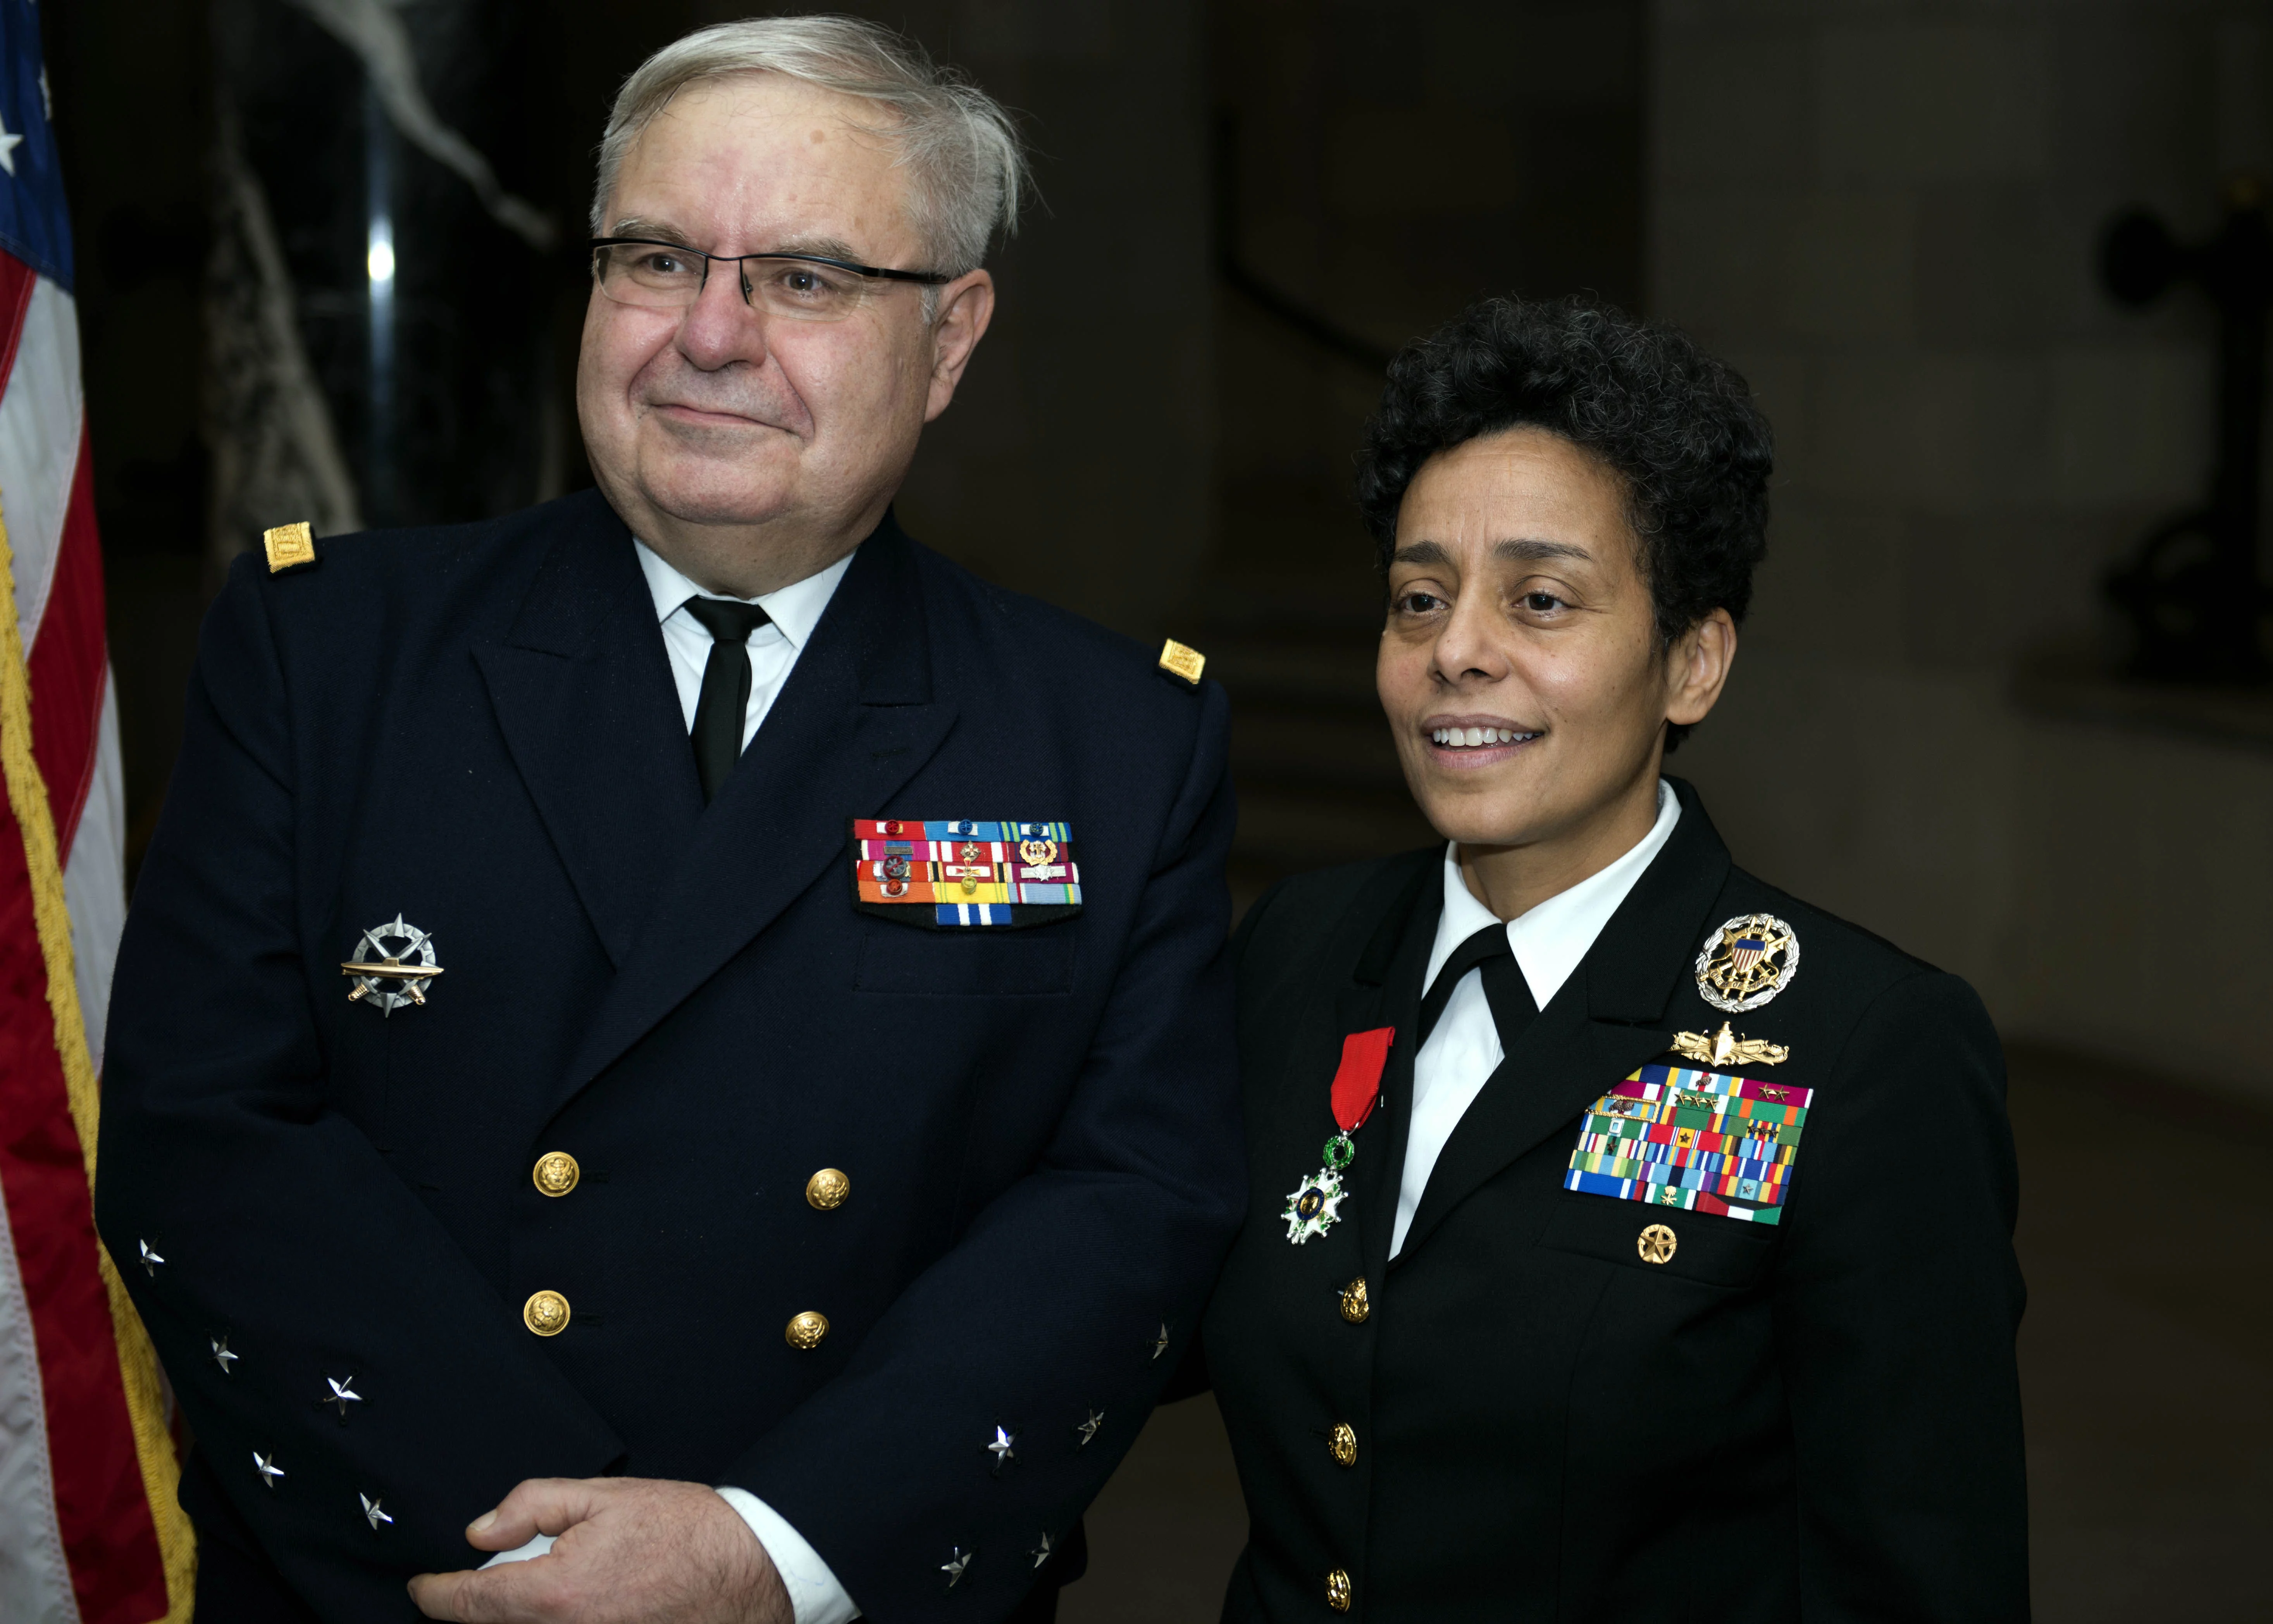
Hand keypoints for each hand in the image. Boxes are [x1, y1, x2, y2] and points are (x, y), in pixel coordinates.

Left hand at [409, 1477, 792, 1623]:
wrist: (750, 1570)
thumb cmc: (685, 1530)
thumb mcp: (602, 1495)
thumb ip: (531, 1505)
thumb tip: (480, 1531)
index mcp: (553, 1593)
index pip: (467, 1604)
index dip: (434, 1594)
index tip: (422, 1587)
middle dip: (479, 1606)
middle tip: (481, 1582)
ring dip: (515, 1618)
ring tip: (532, 1591)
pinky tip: (567, 1607)